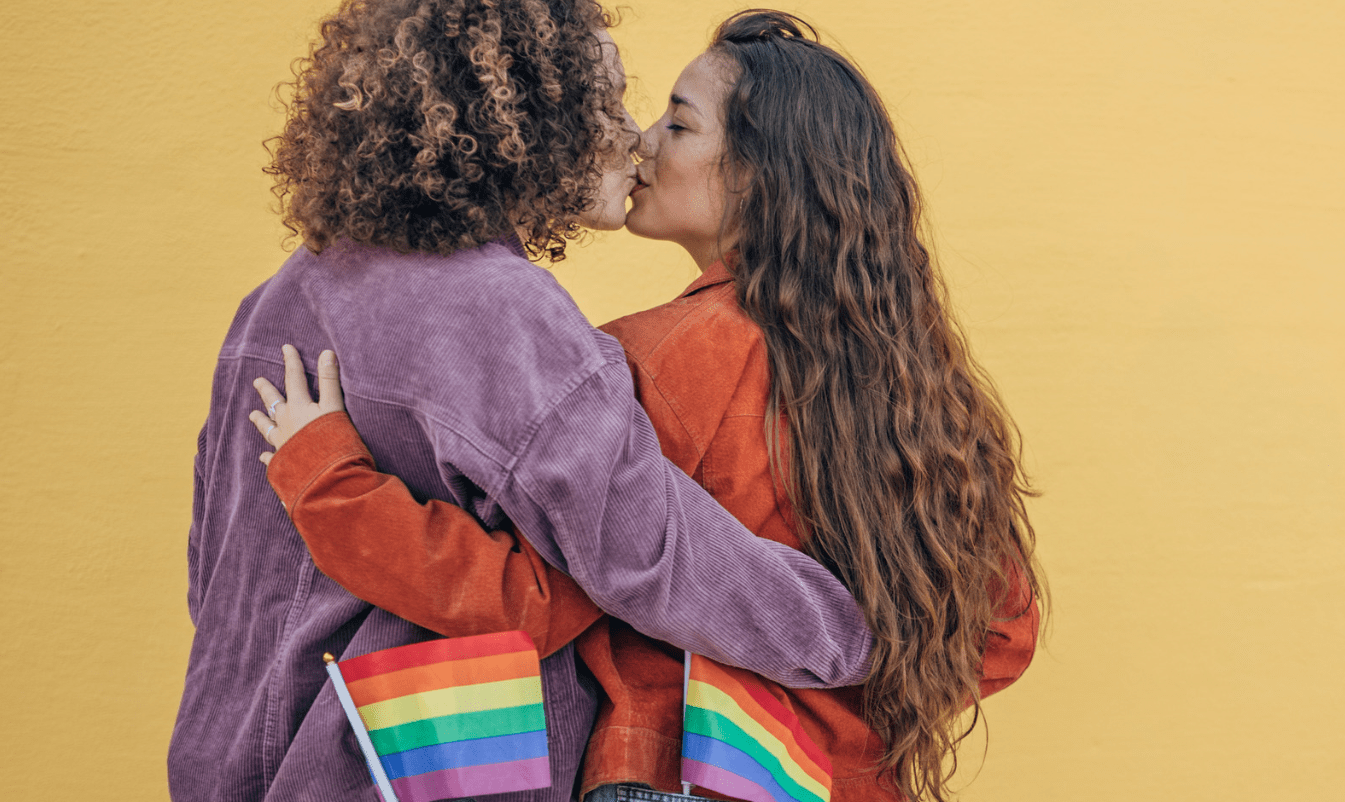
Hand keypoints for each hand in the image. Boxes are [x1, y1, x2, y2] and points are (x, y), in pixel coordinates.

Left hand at [249, 344, 343, 464]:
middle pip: (274, 403)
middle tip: (257, 381)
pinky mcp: (283, 465)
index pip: (294, 380)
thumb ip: (330, 382)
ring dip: (261, 421)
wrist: (326, 479)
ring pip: (268, 429)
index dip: (291, 362)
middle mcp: (286, 425)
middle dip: (267, 390)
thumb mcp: (335, 408)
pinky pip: (272, 458)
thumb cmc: (334, 442)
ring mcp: (283, 446)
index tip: (285, 348)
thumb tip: (326, 353)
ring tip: (252, 415)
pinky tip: (263, 455)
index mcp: (299, 409)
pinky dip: (267, 455)